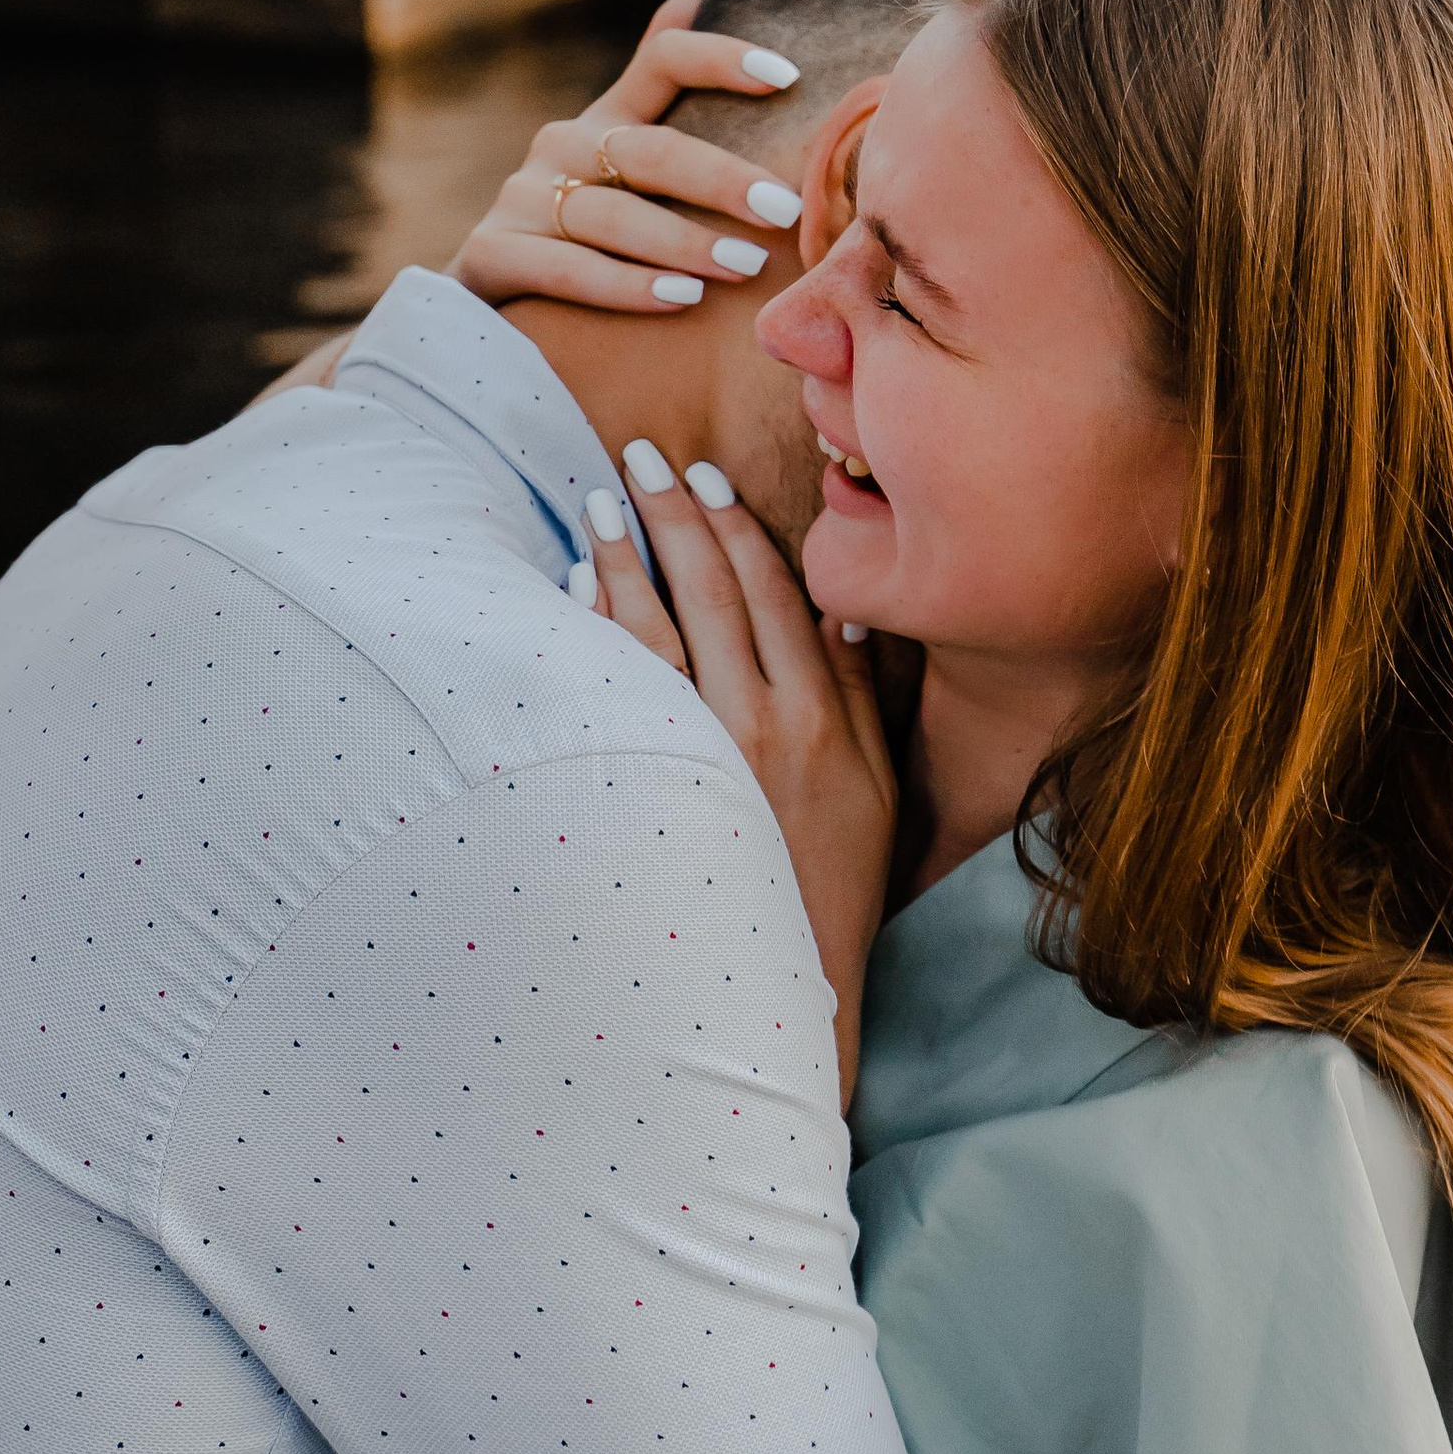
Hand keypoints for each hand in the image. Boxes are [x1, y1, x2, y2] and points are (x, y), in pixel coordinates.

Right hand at [450, 0, 807, 316]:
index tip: (789, 78)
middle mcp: (561, 147)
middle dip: (722, 179)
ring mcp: (522, 198)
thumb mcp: (621, 165)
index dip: (721, 58)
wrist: (481, 312)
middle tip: (784, 211)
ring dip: (683, 241)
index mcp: (604, 120)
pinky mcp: (490, 253)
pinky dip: (625, 284)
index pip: (663, 60)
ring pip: (611, 214)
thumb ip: (658, 90)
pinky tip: (679, 299)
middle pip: (649, 150)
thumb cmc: (582, 238)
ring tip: (745, 265)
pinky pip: (566, 267)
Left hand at [579, 448, 894, 1094]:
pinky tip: (576, 587)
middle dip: (679, 516)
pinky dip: (599, 631)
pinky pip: (621, 692)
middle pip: (720, 594)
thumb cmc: (827, 894)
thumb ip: (860, 702)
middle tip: (644, 455)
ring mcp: (711, 763)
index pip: (785, 595)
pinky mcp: (660, 796)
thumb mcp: (877, 794)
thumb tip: (837, 616)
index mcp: (832, 725)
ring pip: (663, 632)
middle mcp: (773, 733)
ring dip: (629, 556)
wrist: (787, 998)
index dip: (744, 530)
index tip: (710, 481)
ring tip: (598, 500)